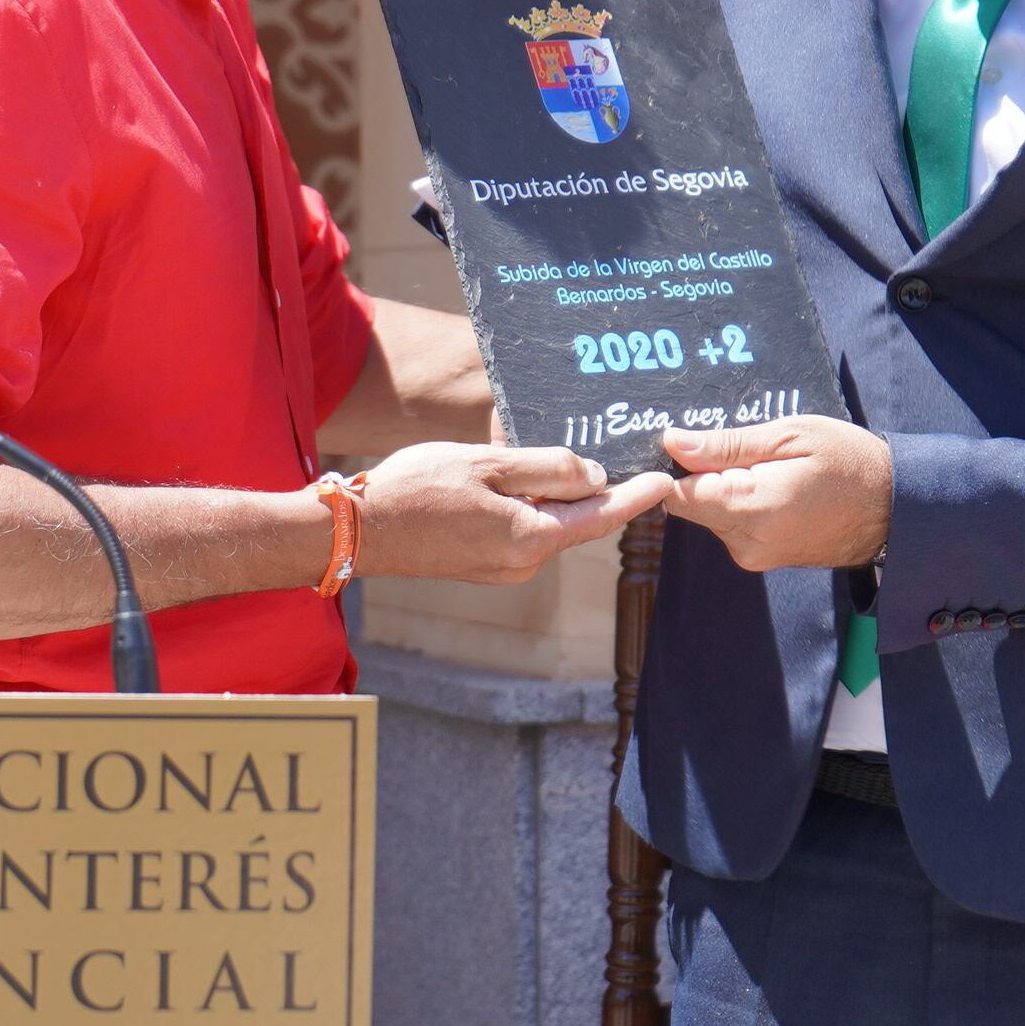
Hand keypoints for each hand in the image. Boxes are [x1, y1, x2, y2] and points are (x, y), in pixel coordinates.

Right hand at [360, 443, 673, 586]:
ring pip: (548, 526)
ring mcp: (503, 569)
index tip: (665, 482)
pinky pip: (524, 533)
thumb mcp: (487, 464)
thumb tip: (593, 475)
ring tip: (557, 460)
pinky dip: (532, 508)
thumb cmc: (417, 489)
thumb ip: (545, 467)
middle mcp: (524, 563)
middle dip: (596, 492)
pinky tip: (516, 482)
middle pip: (576, 522)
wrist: (358, 531)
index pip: (601, 517)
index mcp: (530, 537)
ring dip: (558, 497)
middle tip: (617, 456)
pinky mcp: (484, 566)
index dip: (637, 498)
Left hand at [657, 416, 891, 570]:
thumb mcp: (791, 436)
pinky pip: (729, 526)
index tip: (696, 444)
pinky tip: (772, 485)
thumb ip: (727, 444)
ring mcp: (755, 555)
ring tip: (766, 466)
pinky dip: (739, 503)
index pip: (675, 495)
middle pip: (688, 504)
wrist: (896, 509)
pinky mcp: (761, 558)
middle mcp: (746, 542)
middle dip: (702, 474)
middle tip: (746, 450)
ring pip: (708, 514)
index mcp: (752, 509)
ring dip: (723, 488)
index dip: (675, 466)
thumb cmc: (850, 462)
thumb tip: (672, 443)